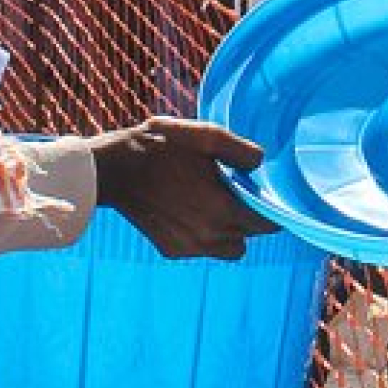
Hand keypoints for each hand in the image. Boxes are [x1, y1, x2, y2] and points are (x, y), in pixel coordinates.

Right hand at [92, 118, 277, 259]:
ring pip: (230, 247)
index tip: (266, 193)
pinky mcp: (173, 250)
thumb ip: (242, 152)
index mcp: (222, 210)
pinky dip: (204, 233)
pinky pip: (204, 248)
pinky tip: (189, 209)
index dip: (272, 208)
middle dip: (249, 215)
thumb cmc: (162, 147)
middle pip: (250, 235)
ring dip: (230, 229)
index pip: (268, 224)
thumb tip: (262, 164)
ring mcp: (190, 247)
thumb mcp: (206, 136)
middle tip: (236, 191)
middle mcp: (210, 237)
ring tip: (213, 202)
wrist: (115, 169)